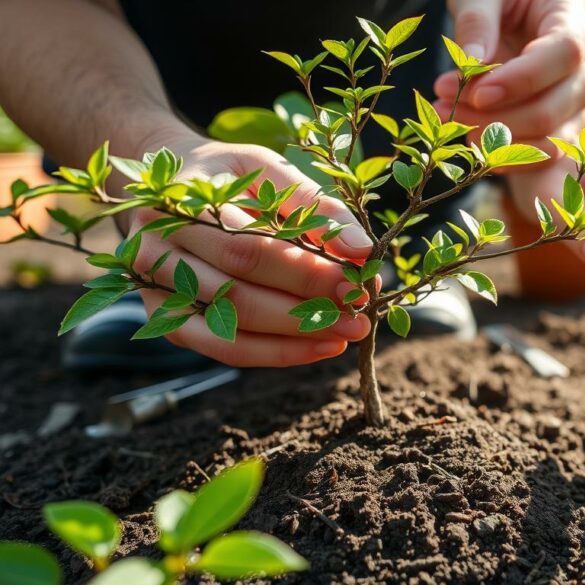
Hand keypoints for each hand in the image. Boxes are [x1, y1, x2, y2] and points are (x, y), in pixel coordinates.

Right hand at [127, 134, 376, 366]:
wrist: (166, 184)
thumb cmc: (228, 175)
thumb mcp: (268, 171)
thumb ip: (314, 205)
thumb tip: (361, 249)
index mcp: (177, 203)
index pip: (250, 247)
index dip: (305, 271)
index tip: (356, 283)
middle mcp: (154, 248)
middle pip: (237, 291)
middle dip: (305, 309)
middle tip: (359, 317)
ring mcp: (153, 288)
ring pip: (230, 326)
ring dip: (295, 338)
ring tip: (346, 334)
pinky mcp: (166, 318)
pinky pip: (223, 348)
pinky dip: (275, 353)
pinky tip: (318, 347)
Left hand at [435, 0, 584, 158]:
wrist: (524, 14)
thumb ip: (477, 22)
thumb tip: (471, 64)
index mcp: (573, 22)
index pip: (563, 54)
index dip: (522, 79)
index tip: (477, 92)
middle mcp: (584, 69)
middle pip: (553, 108)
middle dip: (496, 117)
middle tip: (444, 103)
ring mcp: (576, 106)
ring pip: (548, 141)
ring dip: (496, 141)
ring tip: (449, 119)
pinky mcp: (561, 129)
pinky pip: (541, 157)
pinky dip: (505, 157)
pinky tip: (469, 141)